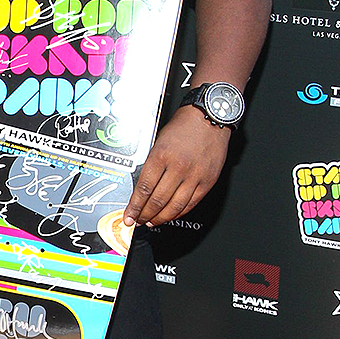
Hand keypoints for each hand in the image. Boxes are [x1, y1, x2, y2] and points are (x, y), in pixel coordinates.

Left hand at [123, 107, 230, 226]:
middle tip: (138, 220)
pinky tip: (170, 215)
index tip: (129, 215)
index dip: (134, 207)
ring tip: (152, 222)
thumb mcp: (159, 140)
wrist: (210, 117)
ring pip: (174, 206)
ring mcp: (194, 176)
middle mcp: (178, 167)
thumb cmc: (185, 125)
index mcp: (161, 155)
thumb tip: (141, 187)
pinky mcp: (207, 181)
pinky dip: (178, 213)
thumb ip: (152, 163)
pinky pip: (190, 203)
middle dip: (144, 215)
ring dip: (160, 218)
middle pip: (157, 201)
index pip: (143, 189)